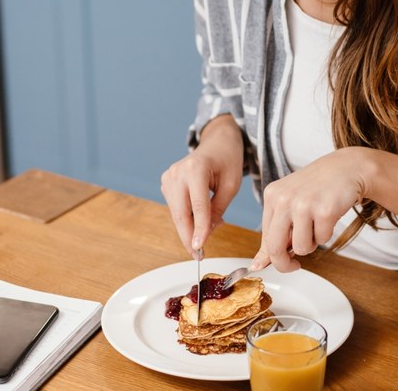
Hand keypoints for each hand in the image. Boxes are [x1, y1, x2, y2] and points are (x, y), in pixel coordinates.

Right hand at [160, 115, 243, 257]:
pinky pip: (175, 208)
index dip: (199, 228)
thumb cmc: (227, 160)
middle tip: (198, 255)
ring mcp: (169, 176)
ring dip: (188, 228)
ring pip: (176, 213)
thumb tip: (205, 233)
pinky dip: (186, 218)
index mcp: (196, 167)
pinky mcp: (166, 182)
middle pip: (181, 212)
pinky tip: (198, 220)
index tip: (200, 247)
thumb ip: (218, 209)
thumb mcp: (231, 185)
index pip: (198, 205)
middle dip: (188, 236)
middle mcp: (178, 171)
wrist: (216, 142)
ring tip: (203, 236)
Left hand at [252, 148, 369, 272]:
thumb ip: (275, 232)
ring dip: (312, 244)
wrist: (347, 168)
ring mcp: (303, 204)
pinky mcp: (324, 211)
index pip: (265, 238)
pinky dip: (327, 234)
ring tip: (317, 224)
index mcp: (272, 195)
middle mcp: (284, 199)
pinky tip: (329, 216)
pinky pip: (322, 240)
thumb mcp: (290, 203)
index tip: (283, 262)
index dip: (273, 257)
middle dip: (285, 264)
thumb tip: (258, 264)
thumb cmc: (318, 187)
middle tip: (295, 266)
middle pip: (275, 248)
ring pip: (301, 248)